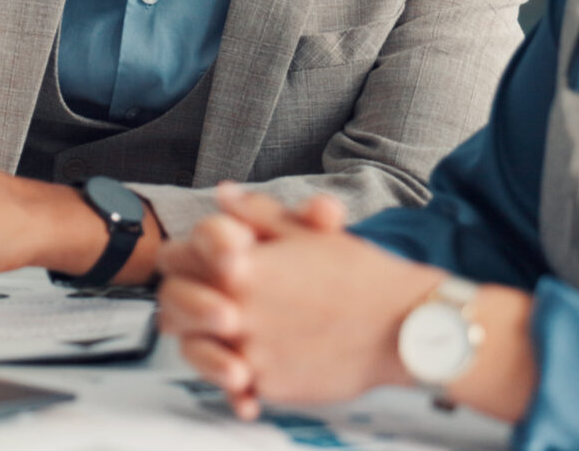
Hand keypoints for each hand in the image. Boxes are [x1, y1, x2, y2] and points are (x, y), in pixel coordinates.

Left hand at [160, 186, 441, 418]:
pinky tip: (258, 365)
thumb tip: (223, 194)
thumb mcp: (307, 232)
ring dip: (207, 342)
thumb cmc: (361, 275)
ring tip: (232, 336)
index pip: (175, 260)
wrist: (403, 327)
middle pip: (175, 309)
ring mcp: (249, 351)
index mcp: (240, 266)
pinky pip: (234, 384)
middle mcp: (235, 310)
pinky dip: (240, 378)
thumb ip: (256, 213)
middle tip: (206, 304)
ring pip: (200, 349)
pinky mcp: (267, 384)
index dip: (180, 259)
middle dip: (185, 304)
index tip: (191, 264)